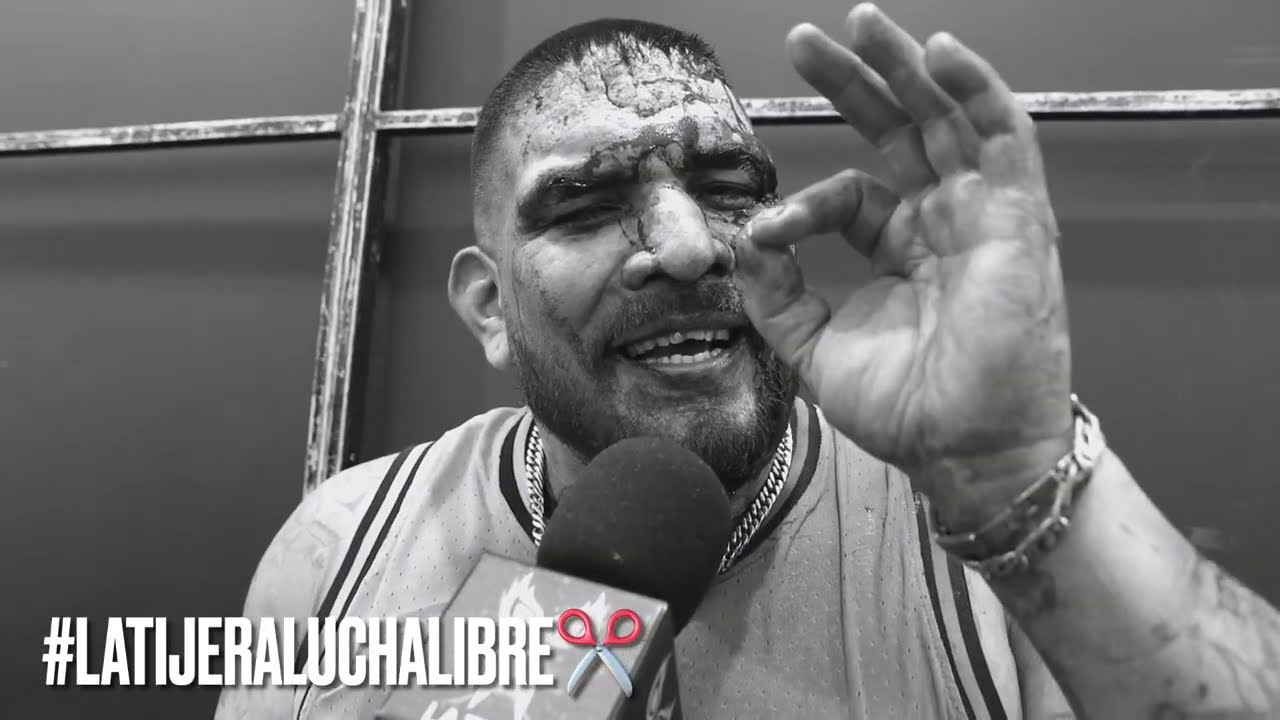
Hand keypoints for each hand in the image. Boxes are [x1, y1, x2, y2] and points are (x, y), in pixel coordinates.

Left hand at [734, 4, 1073, 526]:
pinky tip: (939, 50)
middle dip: (855, 81)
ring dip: (908, 65)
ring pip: (948, 116)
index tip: (767, 234)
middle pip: (900, 130)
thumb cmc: (906, 408)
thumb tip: (748, 237)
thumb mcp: (815, 348)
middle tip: (805, 39)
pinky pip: (1004, 136)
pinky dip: (976, 88)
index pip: (850, 194)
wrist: (964, 449)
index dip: (804, 205)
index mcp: (902, 248)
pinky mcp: (1019, 217)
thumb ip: (775, 294)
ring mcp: (983, 214)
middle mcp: (944, 221)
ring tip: (863, 20)